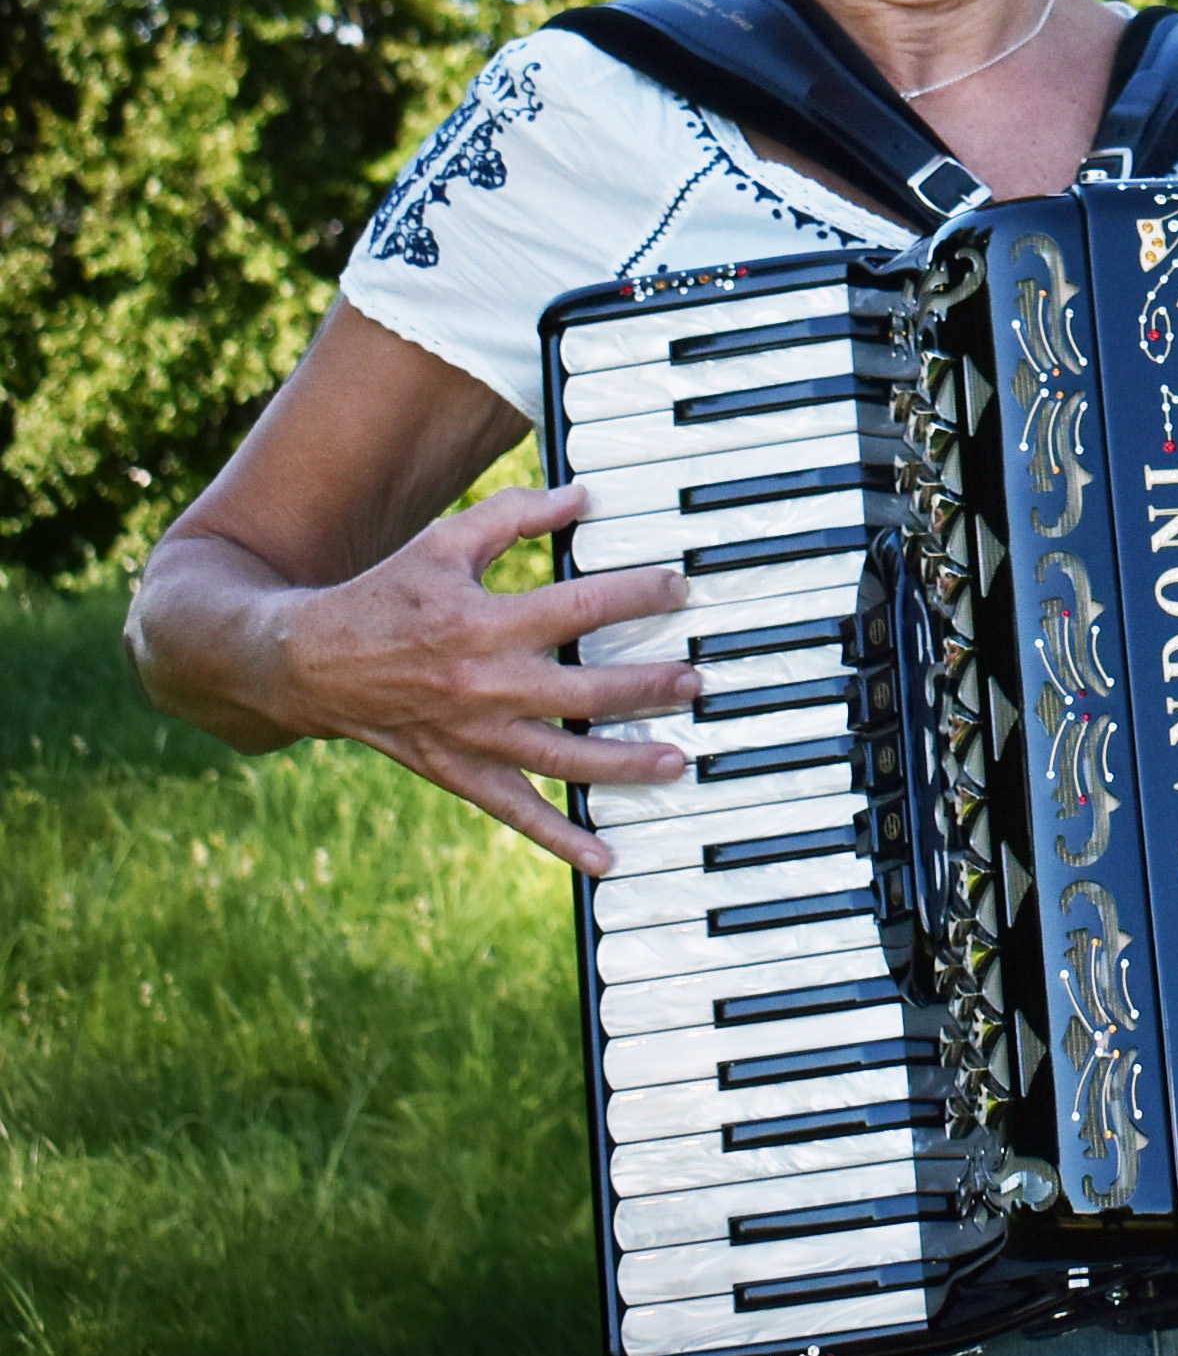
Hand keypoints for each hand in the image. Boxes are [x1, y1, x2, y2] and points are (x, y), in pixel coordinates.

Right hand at [273, 485, 700, 875]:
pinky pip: (518, 813)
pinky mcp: (458, 773)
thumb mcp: (441, 543)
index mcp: (483, 624)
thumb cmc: (382, 595)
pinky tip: (606, 858)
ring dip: (625, 764)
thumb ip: (512, 516)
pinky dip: (562, 839)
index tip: (677, 589)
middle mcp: (483, 686)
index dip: (637, 595)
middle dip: (648, 688)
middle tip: (694, 680)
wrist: (305, 663)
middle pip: (585, 693)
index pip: (580, 609)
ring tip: (677, 760)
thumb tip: (581, 497)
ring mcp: (473, 737)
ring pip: (564, 760)